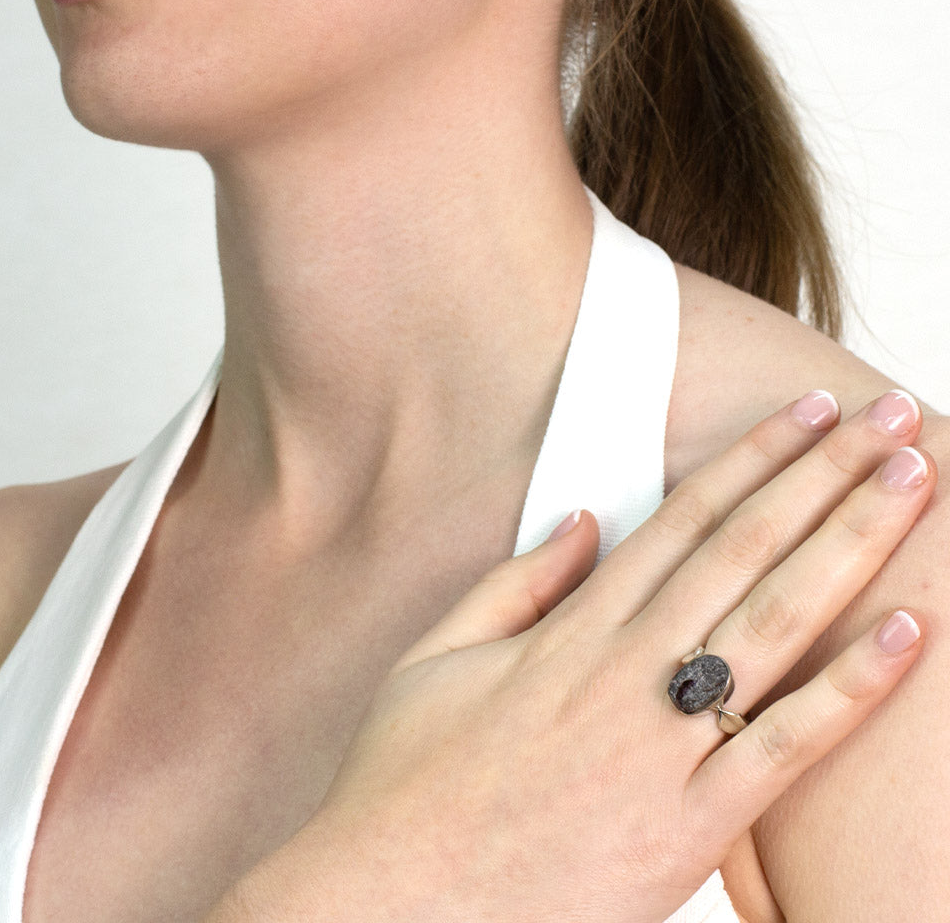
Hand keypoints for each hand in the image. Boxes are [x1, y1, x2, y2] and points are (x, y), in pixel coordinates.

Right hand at [230, 390, 932, 922]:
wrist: (391, 906)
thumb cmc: (403, 785)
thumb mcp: (433, 659)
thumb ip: (514, 583)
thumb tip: (578, 520)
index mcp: (570, 630)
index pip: (683, 520)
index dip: (752, 459)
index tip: (807, 416)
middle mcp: (626, 670)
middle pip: (745, 550)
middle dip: (826, 474)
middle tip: (890, 417)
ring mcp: (661, 745)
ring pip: (776, 622)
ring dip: (852, 544)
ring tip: (911, 482)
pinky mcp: (688, 828)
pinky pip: (784, 747)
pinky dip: (853, 689)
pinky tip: (908, 632)